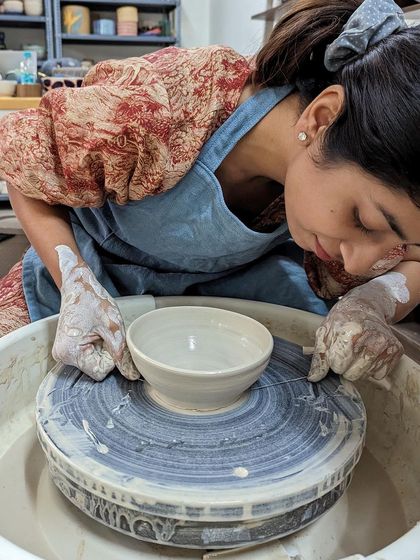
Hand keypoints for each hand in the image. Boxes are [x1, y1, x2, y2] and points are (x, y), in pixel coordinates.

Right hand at [52, 245, 138, 380]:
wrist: (78, 285)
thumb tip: (131, 375)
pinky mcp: (67, 349)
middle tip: (103, 332)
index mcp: (70, 353)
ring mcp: (63, 353)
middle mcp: (62, 357)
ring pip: (93, 363)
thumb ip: (121, 352)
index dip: (111, 358)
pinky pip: (88, 356)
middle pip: (95, 369)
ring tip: (97, 331)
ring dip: (101, 350)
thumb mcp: (112, 327)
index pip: (100, 372)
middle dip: (106, 354)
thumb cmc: (92, 301)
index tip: (109, 339)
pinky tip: (94, 332)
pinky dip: (96, 346)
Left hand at [308, 273, 406, 382]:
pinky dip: (372, 368)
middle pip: (351, 375)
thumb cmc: (342, 320)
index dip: (333, 361)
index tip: (336, 349)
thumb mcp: (324, 332)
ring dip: (358, 368)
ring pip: (365, 376)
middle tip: (347, 352)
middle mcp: (371, 339)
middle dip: (345, 367)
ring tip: (357, 351)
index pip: (337, 366)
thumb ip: (319, 356)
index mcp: (350, 331)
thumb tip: (314, 378)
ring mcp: (386, 345)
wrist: (366, 306)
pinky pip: (380, 374)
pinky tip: (369, 353)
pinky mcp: (396, 351)